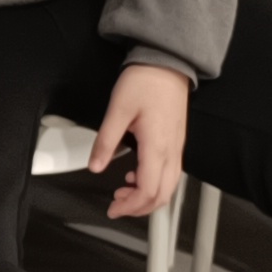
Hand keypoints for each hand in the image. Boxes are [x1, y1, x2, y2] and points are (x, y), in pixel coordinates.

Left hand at [90, 63, 188, 219]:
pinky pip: (170, 173)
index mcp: (157, 146)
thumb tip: (95, 166)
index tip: (113, 208)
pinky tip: (135, 175)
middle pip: (162, 194)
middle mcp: (171, 151)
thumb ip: (105, 141)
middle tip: (116, 205)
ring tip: (124, 192)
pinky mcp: (176, 142)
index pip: (148, 189)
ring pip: (169, 186)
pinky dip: (154, 183)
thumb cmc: (145, 81)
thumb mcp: (117, 109)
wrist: (167, 63)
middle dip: (139, 207)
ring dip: (147, 196)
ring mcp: (177, 147)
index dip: (131, 206)